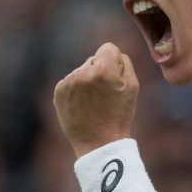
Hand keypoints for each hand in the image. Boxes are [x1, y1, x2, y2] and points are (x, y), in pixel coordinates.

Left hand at [53, 42, 138, 156]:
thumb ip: (125, 63)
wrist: (98, 143)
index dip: (115, 61)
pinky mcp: (58, 91)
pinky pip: (71, 82)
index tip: (115, 77)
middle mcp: (83, 71)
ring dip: (87, 81)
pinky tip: (83, 106)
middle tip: (105, 95)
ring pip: (82, 71)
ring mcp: (68, 81)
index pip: (109, 47)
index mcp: (103, 68)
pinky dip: (76, 91)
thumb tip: (115, 53)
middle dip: (100, 71)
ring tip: (94, 103)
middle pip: (94, 59)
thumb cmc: (119, 115)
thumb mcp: (133, 87)